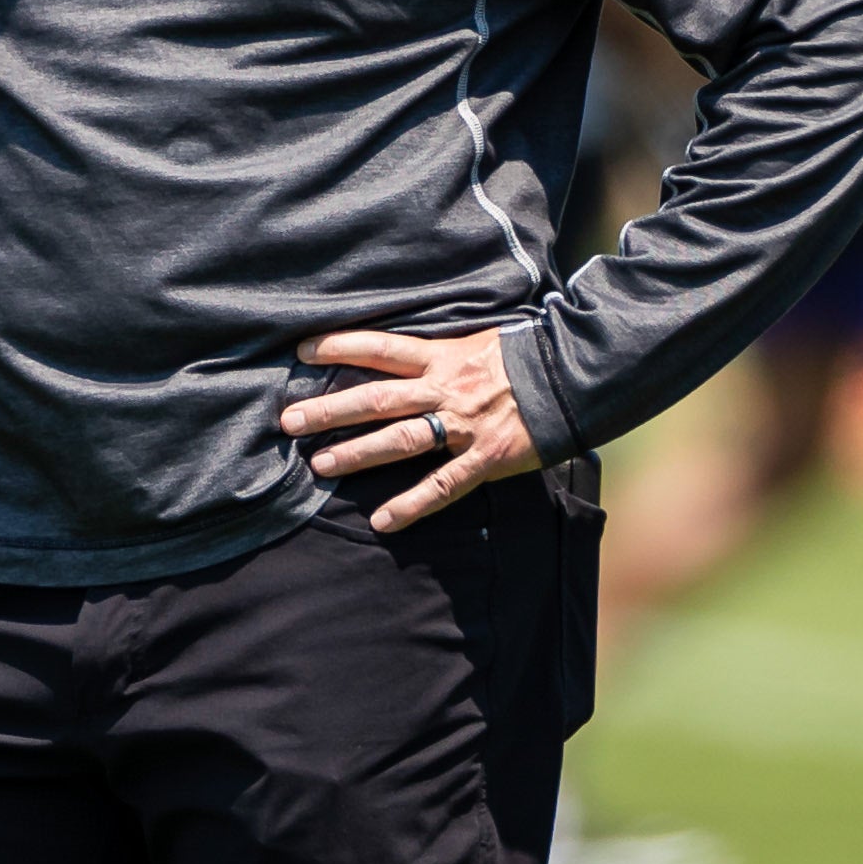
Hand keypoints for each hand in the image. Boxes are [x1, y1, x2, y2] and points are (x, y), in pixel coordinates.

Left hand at [281, 326, 543, 530]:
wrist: (572, 378)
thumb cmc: (524, 358)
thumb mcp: (478, 342)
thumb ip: (440, 352)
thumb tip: (403, 355)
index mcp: (443, 357)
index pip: (381, 348)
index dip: (341, 346)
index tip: (302, 350)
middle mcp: (446, 388)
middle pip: (378, 397)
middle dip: (331, 409)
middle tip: (289, 420)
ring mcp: (464, 426)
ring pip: (402, 438)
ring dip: (358, 453)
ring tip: (320, 465)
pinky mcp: (486, 458)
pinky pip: (444, 485)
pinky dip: (413, 504)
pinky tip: (383, 521)